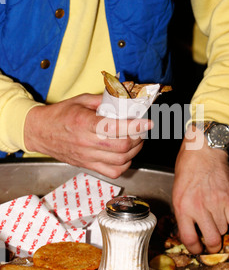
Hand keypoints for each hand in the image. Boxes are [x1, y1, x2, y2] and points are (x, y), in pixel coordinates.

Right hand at [24, 93, 152, 178]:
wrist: (40, 132)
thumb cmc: (60, 115)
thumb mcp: (81, 100)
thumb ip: (104, 100)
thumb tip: (125, 98)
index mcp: (83, 123)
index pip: (114, 128)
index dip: (135, 126)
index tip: (147, 122)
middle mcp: (86, 142)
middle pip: (121, 147)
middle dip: (138, 137)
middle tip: (142, 129)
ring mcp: (87, 157)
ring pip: (120, 160)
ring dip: (134, 150)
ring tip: (136, 140)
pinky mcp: (87, 165)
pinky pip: (112, 171)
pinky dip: (124, 164)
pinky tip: (125, 154)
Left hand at [172, 124, 228, 253]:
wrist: (203, 150)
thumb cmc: (188, 167)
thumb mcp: (177, 191)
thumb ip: (183, 212)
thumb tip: (189, 231)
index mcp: (182, 206)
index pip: (189, 238)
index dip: (194, 249)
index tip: (197, 249)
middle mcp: (199, 207)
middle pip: (212, 239)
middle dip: (213, 246)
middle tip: (212, 244)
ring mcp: (216, 202)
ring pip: (224, 229)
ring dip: (221, 227)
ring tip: (216, 217)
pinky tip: (225, 210)